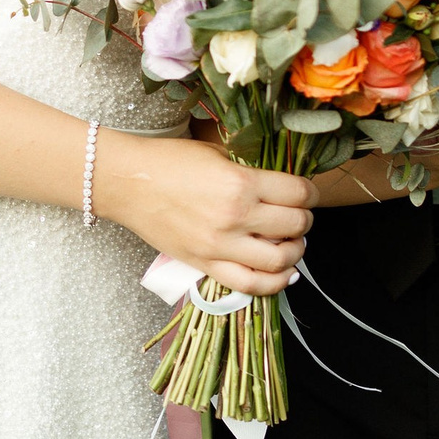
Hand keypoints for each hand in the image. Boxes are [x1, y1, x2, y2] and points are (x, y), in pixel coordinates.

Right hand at [98, 132, 312, 295]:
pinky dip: (275, 283)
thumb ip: (251, 170)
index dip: (311, 193)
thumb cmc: (169, 161)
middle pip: (295, 225)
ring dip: (296, 251)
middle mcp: (235, 217)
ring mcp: (220, 246)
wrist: (128, 183)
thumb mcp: (218, 153)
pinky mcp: (205, 265)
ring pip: (280, 260)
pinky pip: (250, 285)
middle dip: (305, 220)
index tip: (308, 193)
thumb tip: (282, 182)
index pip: (298, 193)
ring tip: (292, 243)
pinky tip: (284, 273)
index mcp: (241, 183)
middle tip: (300, 215)